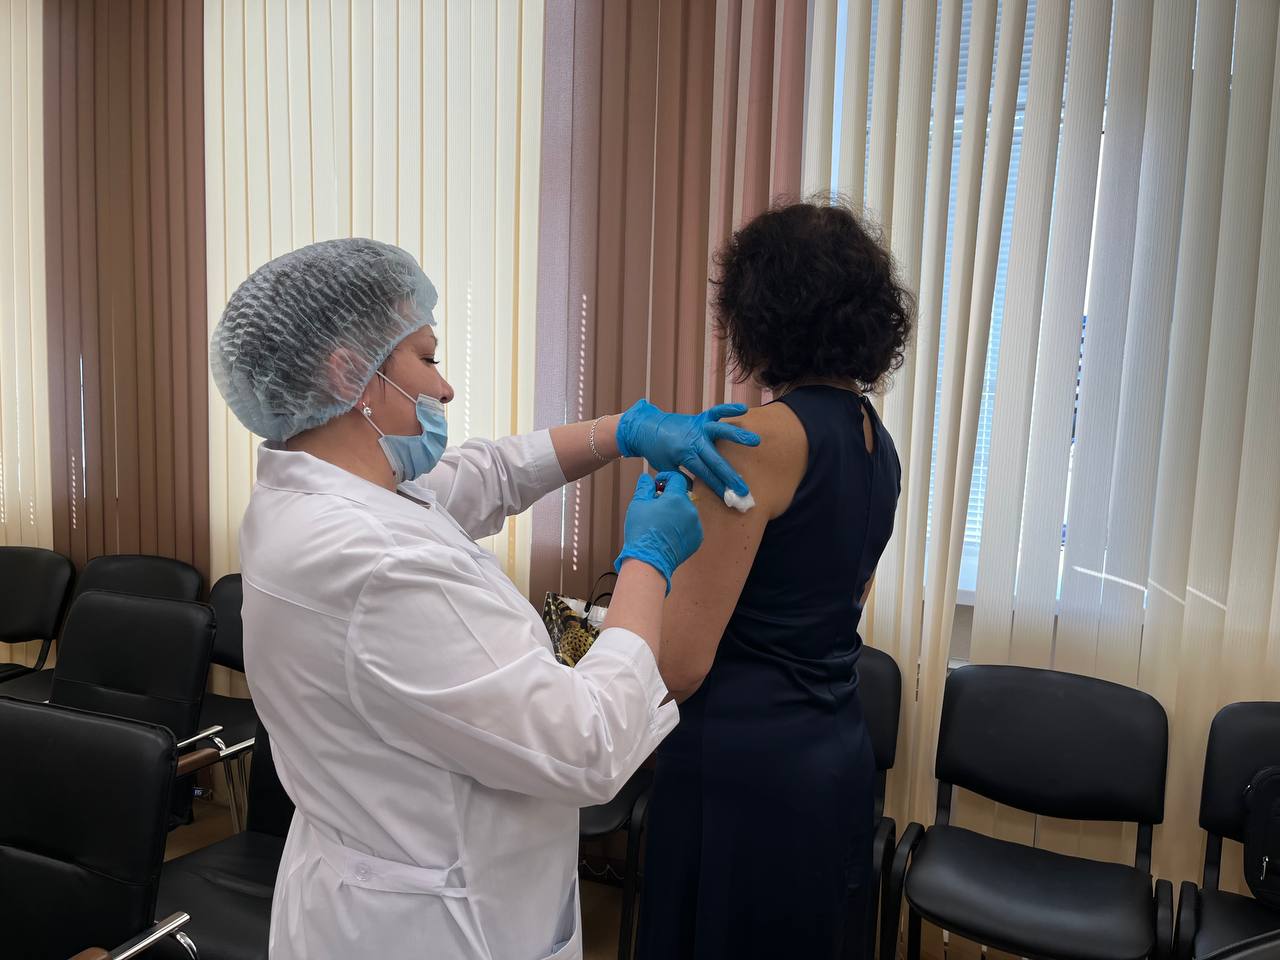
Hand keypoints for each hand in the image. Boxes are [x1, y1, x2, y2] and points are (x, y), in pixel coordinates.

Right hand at [614, 472, 703, 593]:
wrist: (649, 561)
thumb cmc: (642, 533)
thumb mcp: (638, 504)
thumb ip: (644, 487)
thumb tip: (647, 478)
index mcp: (676, 498)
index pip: (676, 478)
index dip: (665, 478)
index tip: (657, 484)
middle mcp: (690, 510)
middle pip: (681, 496)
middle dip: (669, 497)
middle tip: (654, 506)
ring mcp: (696, 525)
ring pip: (686, 511)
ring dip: (675, 512)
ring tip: (660, 522)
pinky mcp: (697, 538)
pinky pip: (690, 526)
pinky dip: (681, 526)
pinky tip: (668, 533)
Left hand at [615, 399, 760, 499]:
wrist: (646, 428)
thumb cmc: (656, 450)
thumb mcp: (665, 468)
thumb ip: (681, 480)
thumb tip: (696, 493)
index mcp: (684, 455)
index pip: (705, 475)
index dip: (718, 487)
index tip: (731, 498)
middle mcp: (693, 441)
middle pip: (715, 460)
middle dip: (731, 476)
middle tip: (744, 489)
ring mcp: (697, 428)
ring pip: (719, 432)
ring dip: (737, 437)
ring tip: (756, 442)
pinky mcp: (699, 418)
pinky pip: (715, 412)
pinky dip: (728, 409)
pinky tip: (744, 409)